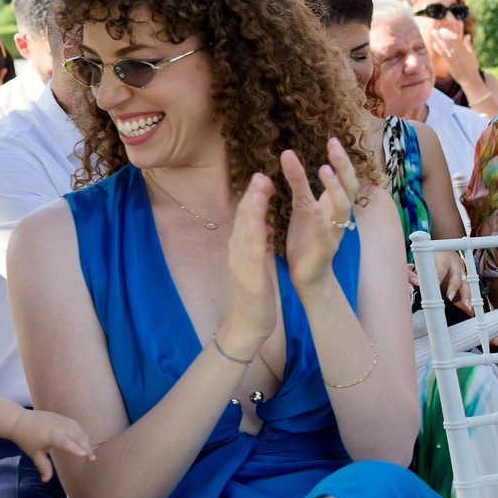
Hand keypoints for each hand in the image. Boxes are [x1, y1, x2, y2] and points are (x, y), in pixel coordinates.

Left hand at [11, 409, 96, 481]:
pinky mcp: (64, 418)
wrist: (19, 420)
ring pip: (79, 431)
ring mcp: (62, 421)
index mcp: (49, 436)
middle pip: (77, 437)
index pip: (64, 442)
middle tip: (91, 459)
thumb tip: (45, 480)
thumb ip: (43, 466)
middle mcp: (58, 427)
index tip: (83, 455)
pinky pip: (77, 426)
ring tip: (89, 453)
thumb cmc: (26, 438)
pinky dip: (82, 434)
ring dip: (86, 441)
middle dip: (86, 447)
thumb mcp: (34, 454)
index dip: (74, 448)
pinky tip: (84, 442)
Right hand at [220, 173, 279, 358]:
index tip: (261, 176)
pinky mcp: (250, 279)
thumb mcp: (252, 260)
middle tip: (260, 174)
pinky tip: (261, 224)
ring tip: (258, 191)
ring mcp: (241, 265)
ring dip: (252, 211)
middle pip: (243, 220)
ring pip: (246, 234)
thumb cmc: (255, 291)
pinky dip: (256, 238)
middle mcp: (236, 252)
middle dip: (251, 196)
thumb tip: (256, 219)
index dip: (252, 196)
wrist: (249, 323)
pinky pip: (253, 256)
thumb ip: (253, 240)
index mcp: (239, 247)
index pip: (246, 216)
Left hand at [279, 139, 360, 297]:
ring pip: (343, 209)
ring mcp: (335, 233)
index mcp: (334, 205)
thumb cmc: (306, 239)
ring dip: (334, 189)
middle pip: (350, 189)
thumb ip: (297, 180)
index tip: (333, 140)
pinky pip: (326, 234)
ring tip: (323, 170)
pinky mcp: (325, 250)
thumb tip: (287, 152)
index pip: (345, 178)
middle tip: (334, 147)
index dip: (341, 160)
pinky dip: (321, 220)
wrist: (307, 275)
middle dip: (343, 167)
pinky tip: (314, 206)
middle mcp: (339, 217)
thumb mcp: (300, 204)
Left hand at [409, 250, 476, 311]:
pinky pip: (467, 286)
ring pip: (465, 282)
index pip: (442, 268)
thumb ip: (424, 270)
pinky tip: (468, 304)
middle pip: (456, 276)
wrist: (446, 249)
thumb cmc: (435, 256)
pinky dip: (468, 296)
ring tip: (466, 304)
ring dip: (466, 294)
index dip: (439, 276)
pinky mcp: (464, 277)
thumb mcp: (428, 258)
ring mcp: (461, 271)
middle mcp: (454, 264)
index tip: (436, 285)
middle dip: (454, 287)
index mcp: (443, 258)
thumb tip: (418, 282)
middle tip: (449, 296)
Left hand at [427, 26, 483, 88]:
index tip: (442, 29)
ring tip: (433, 32)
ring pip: (446, 44)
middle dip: (442, 33)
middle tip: (434, 30)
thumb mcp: (471, 54)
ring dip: (439, 38)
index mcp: (464, 48)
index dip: (449, 32)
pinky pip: (444, 53)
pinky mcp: (451, 61)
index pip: (456, 37)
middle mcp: (459, 50)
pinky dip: (439, 48)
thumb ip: (468, 44)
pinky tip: (434, 43)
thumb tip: (467, 35)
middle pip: (450, 39)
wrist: (470, 79)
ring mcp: (455, 55)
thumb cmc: (471, 67)